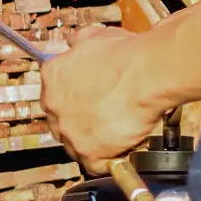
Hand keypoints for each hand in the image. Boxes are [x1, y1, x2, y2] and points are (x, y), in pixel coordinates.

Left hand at [39, 26, 166, 173]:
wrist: (147, 75)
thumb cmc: (127, 56)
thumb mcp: (95, 36)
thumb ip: (80, 43)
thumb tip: (76, 42)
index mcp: (52, 76)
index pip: (54, 93)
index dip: (74, 98)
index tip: (87, 99)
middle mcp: (54, 105)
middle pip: (62, 120)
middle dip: (81, 121)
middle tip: (103, 117)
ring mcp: (69, 131)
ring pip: (76, 144)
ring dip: (93, 141)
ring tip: (115, 133)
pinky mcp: (88, 152)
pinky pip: (95, 164)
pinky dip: (109, 160)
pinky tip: (121, 149)